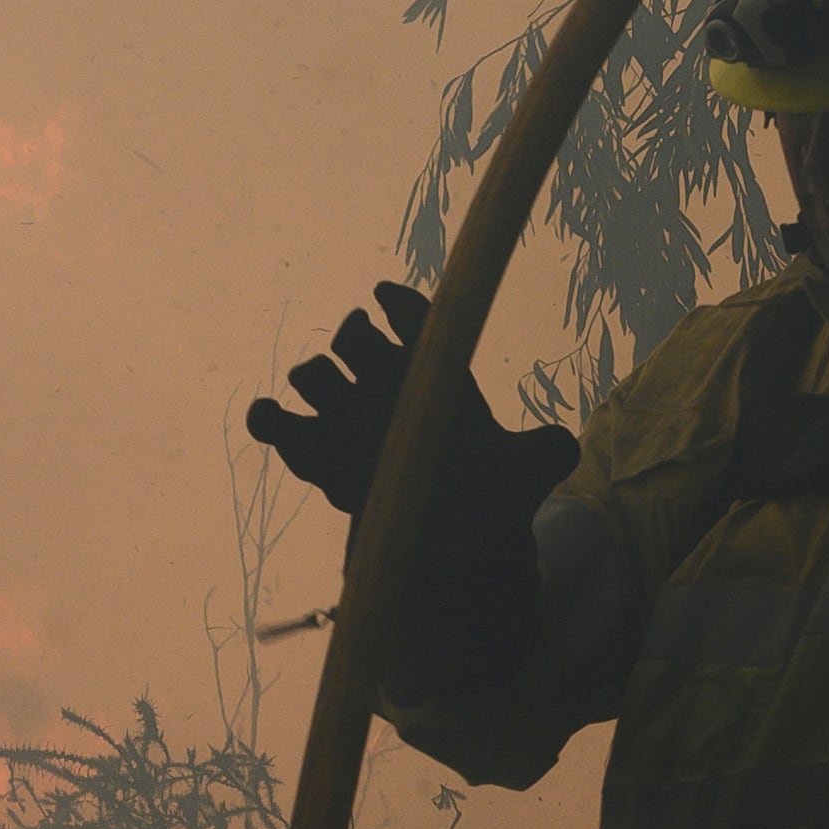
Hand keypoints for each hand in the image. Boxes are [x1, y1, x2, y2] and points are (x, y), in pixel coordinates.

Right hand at [244, 283, 577, 521]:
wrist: (447, 531)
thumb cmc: (486, 489)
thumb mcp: (522, 473)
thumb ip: (543, 454)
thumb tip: (561, 447)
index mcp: (432, 374)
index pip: (414, 322)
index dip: (401, 307)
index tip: (386, 297)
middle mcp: (385, 386)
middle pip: (356, 338)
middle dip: (356, 339)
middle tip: (367, 358)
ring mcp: (347, 417)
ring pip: (314, 375)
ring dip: (316, 378)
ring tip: (330, 397)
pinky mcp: (314, 452)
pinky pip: (278, 424)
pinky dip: (267, 418)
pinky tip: (270, 418)